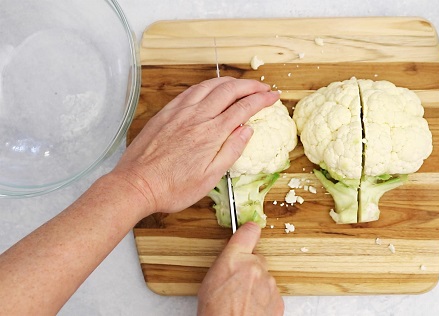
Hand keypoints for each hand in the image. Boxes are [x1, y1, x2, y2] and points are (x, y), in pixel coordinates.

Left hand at [112, 77, 279, 213]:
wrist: (136, 185)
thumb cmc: (173, 188)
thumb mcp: (210, 178)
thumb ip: (231, 151)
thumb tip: (247, 130)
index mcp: (212, 134)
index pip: (244, 108)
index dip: (262, 99)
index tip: (274, 96)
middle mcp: (197, 117)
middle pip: (230, 90)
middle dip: (250, 85)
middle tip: (263, 87)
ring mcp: (180, 112)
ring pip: (210, 85)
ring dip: (230, 81)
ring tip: (242, 84)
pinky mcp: (166, 112)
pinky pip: (191, 90)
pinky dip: (207, 84)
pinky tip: (211, 88)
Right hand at [197, 223, 283, 315]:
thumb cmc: (215, 312)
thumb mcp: (210, 281)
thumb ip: (226, 263)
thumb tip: (233, 259)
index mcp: (234, 258)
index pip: (248, 232)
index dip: (249, 231)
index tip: (249, 231)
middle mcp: (255, 266)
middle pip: (257, 260)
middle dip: (250, 269)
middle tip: (236, 285)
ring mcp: (269, 283)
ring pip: (264, 279)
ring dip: (256, 287)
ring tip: (241, 302)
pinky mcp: (277, 299)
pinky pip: (270, 295)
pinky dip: (263, 301)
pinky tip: (250, 310)